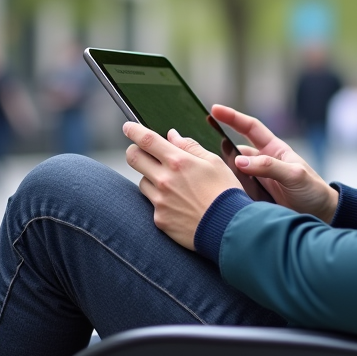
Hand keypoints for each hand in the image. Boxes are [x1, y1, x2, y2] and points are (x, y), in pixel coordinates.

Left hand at [124, 123, 241, 249]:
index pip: (147, 140)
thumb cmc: (225, 192)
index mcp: (179, 162)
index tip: (128, 127)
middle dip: (134, 151)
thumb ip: (190, 146)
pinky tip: (179, 204)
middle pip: (133, 158)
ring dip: (151, 178)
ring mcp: (160, 201)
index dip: (133, 130)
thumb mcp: (214, 162)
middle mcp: (165, 180)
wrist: (228, 228)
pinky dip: (161, 200)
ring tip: (174, 185)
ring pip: (142, 182)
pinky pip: (152, 204)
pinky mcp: (159, 219)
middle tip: (142, 152)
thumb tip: (172, 135)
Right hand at [211, 105, 338, 222]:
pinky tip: (215, 191)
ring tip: (204, 172)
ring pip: (232, 171)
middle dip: (218, 147)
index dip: (233, 117)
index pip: (250, 128)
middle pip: (234, 150)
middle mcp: (262, 162)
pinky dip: (226, 188)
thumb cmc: (312, 190)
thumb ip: (269, 167)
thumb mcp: (294, 175)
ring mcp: (256, 179)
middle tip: (198, 148)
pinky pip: (235, 189)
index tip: (215, 110)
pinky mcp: (253, 196)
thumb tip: (240, 162)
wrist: (320, 216)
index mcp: (273, 150)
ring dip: (221, 171)